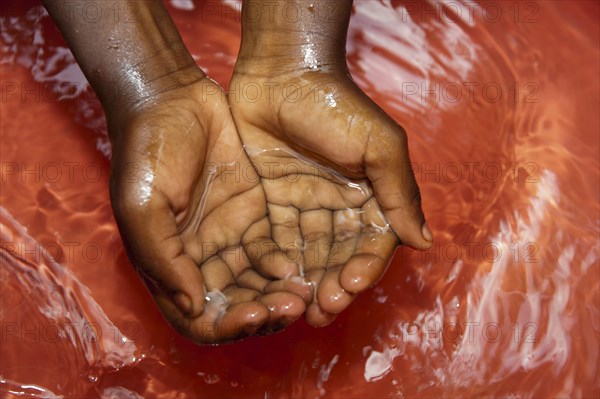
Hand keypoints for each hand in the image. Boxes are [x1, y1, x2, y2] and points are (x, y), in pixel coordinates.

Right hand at [109, 75, 307, 342]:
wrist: (172, 98)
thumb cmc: (146, 150)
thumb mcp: (142, 204)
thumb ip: (163, 257)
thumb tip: (193, 306)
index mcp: (168, 264)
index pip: (198, 317)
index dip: (226, 326)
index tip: (252, 315)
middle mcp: (199, 258)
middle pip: (235, 304)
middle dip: (262, 312)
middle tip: (292, 306)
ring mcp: (228, 238)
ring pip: (257, 283)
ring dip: (278, 294)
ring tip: (303, 293)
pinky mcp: (252, 216)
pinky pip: (272, 252)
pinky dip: (284, 265)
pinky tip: (298, 265)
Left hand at [228, 69, 432, 325]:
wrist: (281, 74)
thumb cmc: (336, 106)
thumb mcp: (378, 145)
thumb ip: (400, 193)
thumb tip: (425, 243)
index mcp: (371, 195)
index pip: (372, 242)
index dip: (363, 267)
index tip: (351, 285)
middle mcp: (340, 205)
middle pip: (339, 256)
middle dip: (333, 285)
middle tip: (321, 311)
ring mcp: (305, 205)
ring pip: (308, 254)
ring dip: (306, 283)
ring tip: (297, 310)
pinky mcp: (273, 202)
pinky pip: (276, 239)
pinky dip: (276, 263)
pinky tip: (272, 283)